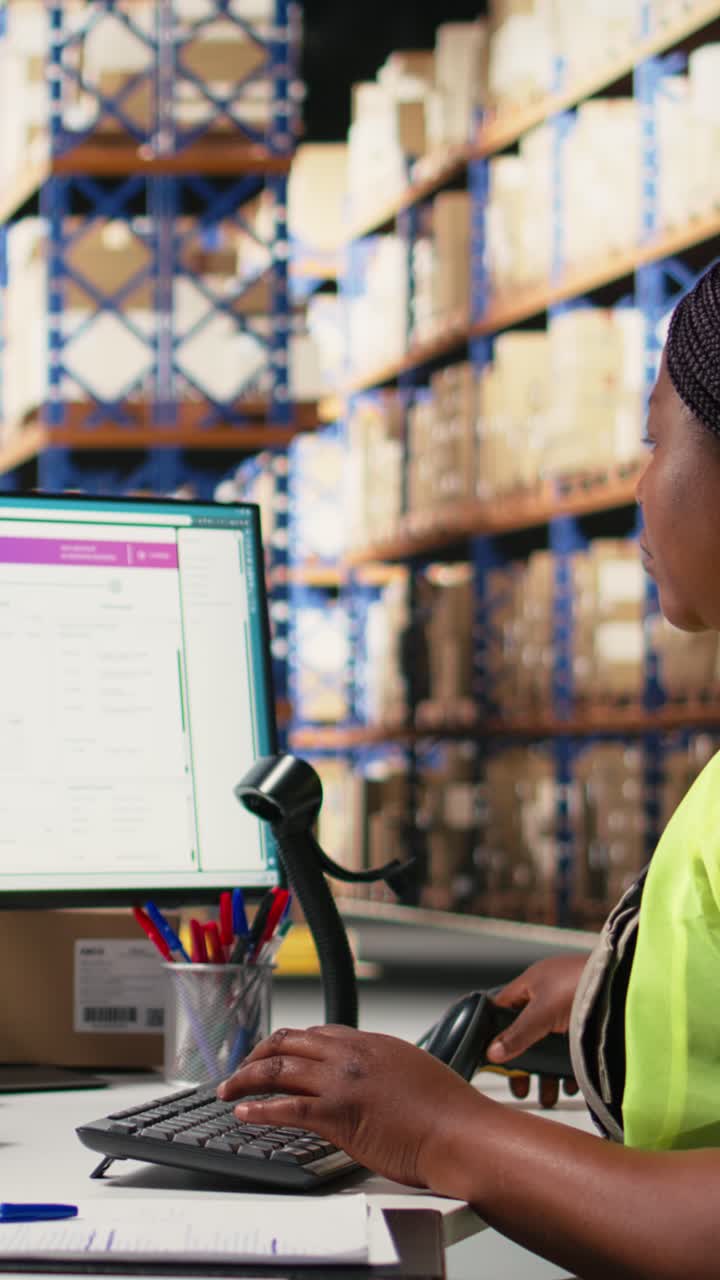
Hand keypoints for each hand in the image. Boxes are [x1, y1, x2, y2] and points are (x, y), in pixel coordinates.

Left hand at [217, 1024, 484, 1188]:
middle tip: (241, 1068)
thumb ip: (390, 1070)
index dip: (291, 1043)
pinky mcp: (338, 1114)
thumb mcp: (416, 1072)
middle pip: (290, 1042)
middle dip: (258, 1053)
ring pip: (279, 1068)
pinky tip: (244, 1114)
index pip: (319, 1033)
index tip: (276, 1053)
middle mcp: (352, 1055)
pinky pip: (286, 1107)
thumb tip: (380, 1082)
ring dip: (247, 1079)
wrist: (461, 1132)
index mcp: (372, 1043)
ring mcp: (343, 1083)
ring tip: (229, 1089)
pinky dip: (259, 1110)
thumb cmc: (450, 1112)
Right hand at [485, 954, 587, 1107]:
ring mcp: (571, 1011)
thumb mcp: (542, 1012)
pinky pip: (573, 1052)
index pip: (503, 1008)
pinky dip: (569, 1070)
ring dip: (547, 1073)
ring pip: (551, 1047)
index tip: (490, 1057)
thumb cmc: (583, 985)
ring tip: (548, 1098)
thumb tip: (492, 1052)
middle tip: (520, 1088)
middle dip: (524, 1063)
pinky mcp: (591, 1025)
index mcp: (533, 983)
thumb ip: (518, 1034)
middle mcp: (550, 996)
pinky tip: (570, 1087)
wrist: (629, 984)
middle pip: (527, 1033)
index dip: (494, 1031)